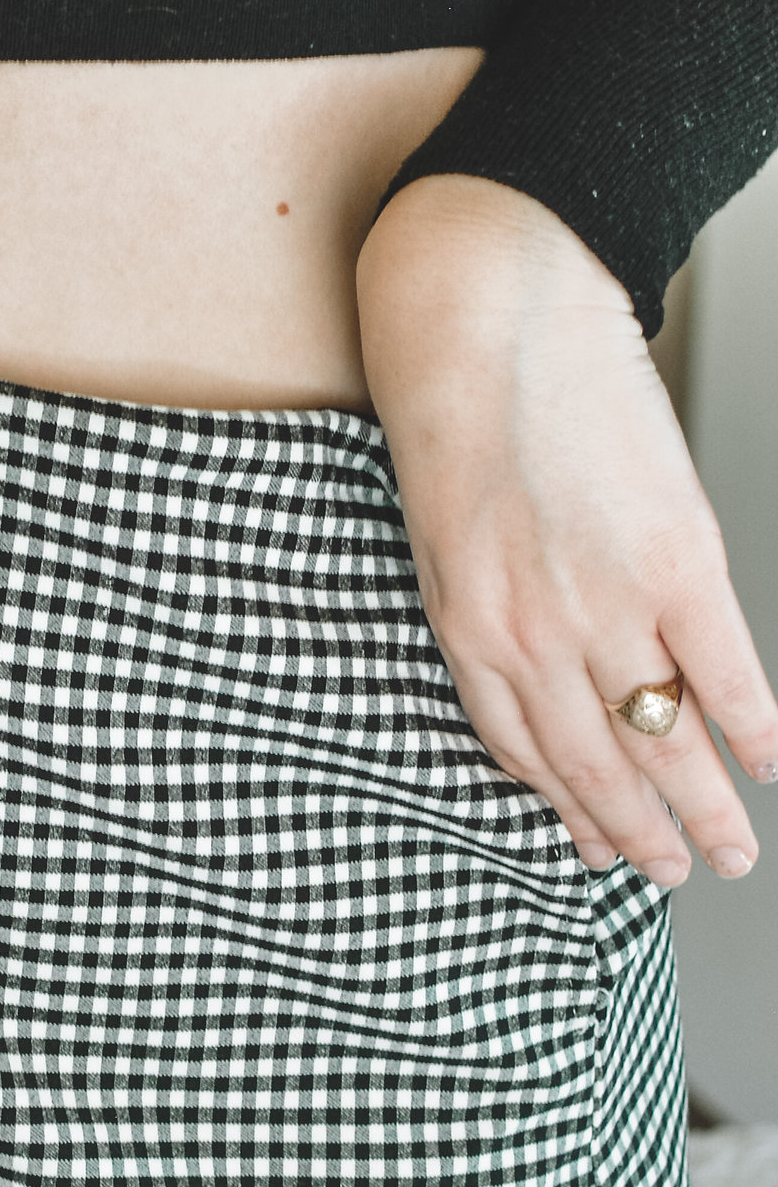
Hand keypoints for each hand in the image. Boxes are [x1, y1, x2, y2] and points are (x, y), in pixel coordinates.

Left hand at [359, 175, 777, 886]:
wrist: (490, 311)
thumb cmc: (455, 401)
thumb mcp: (442, 528)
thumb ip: (486, 604)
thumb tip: (540, 665)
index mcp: (465, 624)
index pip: (522, 752)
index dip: (567, 811)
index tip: (594, 848)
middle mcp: (531, 634)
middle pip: (597, 767)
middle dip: (638, 836)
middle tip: (674, 875)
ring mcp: (606, 604)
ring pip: (662, 740)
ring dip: (700, 808)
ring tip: (727, 854)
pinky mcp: (676, 561)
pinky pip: (726, 672)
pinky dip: (752, 727)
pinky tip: (769, 763)